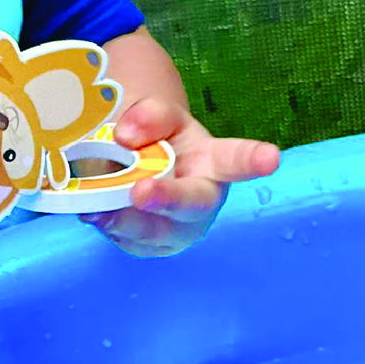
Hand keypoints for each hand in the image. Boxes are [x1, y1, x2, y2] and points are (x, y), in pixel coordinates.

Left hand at [79, 98, 279, 256]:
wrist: (136, 170)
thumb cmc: (158, 141)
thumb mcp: (158, 118)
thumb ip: (149, 116)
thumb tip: (127, 135)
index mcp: (213, 161)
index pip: (236, 159)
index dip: (253, 160)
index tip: (271, 157)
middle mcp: (201, 198)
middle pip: (192, 202)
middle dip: (168, 198)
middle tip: (141, 192)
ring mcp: (177, 229)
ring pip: (153, 230)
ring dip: (124, 219)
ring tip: (97, 207)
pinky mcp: (150, 246)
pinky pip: (126, 240)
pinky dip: (106, 225)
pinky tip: (93, 211)